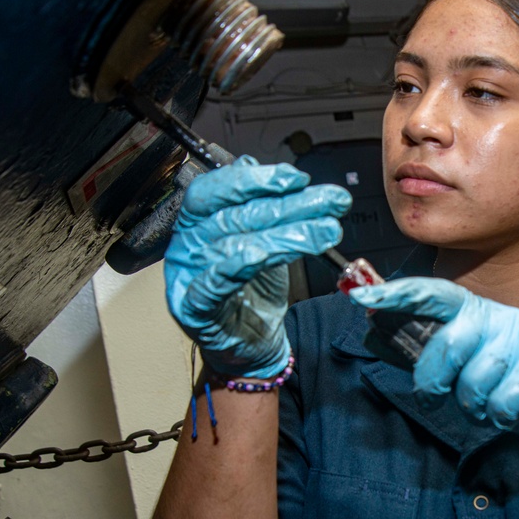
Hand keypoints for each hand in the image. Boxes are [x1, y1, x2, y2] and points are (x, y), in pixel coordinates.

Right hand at [165, 156, 351, 377]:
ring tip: (326, 231)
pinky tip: (260, 254)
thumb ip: (269, 210)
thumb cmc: (255, 292)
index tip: (298, 179)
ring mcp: (187, 278)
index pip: (218, 189)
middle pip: (235, 216)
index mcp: (199, 222)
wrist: (252, 344)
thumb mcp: (268, 243)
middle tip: (330, 201)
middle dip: (288, 206)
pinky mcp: (195, 311)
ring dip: (285, 235)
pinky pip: (211, 286)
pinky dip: (235, 267)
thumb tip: (279, 174)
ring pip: (234, 246)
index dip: (256, 180)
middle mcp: (188, 245)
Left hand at [350, 278, 518, 451]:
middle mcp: (499, 318)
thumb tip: (372, 333)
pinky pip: (501, 402)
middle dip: (433, 379)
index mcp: (474, 310)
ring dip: (470, 405)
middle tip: (432, 399)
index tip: (361, 295)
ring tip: (482, 405)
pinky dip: (496, 416)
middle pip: (451, 342)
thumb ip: (421, 349)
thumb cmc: (499, 380)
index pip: (433, 293)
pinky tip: (505, 412)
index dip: (398, 293)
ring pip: (475, 378)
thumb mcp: (460, 362)